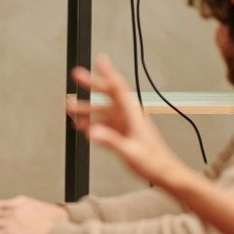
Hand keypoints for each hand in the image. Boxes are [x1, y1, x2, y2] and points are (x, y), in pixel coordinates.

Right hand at [67, 55, 185, 187]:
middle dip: (92, 84)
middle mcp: (128, 115)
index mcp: (133, 115)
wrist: (165, 173)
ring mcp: (125, 123)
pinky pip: (103, 123)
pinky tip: (81, 126)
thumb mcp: (131, 152)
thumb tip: (93, 132)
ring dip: (86, 108)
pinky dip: (92, 123)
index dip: (109, 72)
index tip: (100, 60)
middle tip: (76, 75)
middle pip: (108, 94)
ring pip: (102, 110)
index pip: (119, 88)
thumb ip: (111, 141)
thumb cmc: (154, 162)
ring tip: (69, 107)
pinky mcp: (122, 132)